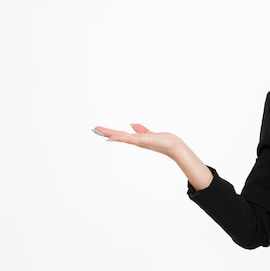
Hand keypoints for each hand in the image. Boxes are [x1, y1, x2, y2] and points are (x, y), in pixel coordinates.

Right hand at [93, 123, 213, 189]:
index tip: (100, 129)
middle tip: (94, 129)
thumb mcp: (150, 133)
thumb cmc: (164, 141)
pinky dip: (120, 137)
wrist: (174, 146)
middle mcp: (136, 141)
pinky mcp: (142, 141)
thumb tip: (132, 124)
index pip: (121, 135)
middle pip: (118, 136)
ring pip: (120, 137)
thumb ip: (141, 129)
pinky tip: (112, 136)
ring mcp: (138, 141)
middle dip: (106, 132)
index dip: (110, 132)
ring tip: (98, 130)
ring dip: (110, 133)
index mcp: (137, 139)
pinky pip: (128, 138)